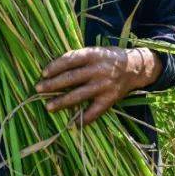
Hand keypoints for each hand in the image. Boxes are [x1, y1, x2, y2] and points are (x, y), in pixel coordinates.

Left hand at [35, 47, 163, 124]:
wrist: (136, 67)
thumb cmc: (110, 58)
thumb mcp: (96, 51)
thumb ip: (80, 58)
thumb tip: (55, 67)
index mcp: (93, 55)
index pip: (70, 60)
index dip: (55, 66)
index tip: (43, 73)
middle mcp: (98, 70)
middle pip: (71, 78)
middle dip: (52, 85)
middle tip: (38, 89)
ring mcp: (104, 85)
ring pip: (79, 95)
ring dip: (62, 102)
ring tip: (48, 107)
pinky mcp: (110, 99)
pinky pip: (95, 111)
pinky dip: (84, 119)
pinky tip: (73, 124)